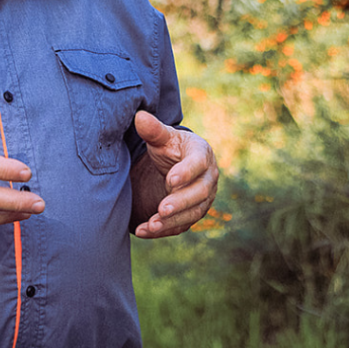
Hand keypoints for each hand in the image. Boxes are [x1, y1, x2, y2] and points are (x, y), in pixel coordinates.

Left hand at [131, 111, 218, 238]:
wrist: (176, 165)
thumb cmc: (170, 148)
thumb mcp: (162, 138)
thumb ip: (152, 129)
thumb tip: (139, 116)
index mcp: (202, 154)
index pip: (198, 163)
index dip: (186, 172)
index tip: (170, 179)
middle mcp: (208, 178)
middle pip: (200, 193)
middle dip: (181, 202)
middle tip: (162, 208)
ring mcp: (203, 198)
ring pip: (192, 213)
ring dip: (172, 221)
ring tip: (150, 224)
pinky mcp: (193, 213)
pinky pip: (181, 225)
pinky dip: (163, 231)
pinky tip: (144, 231)